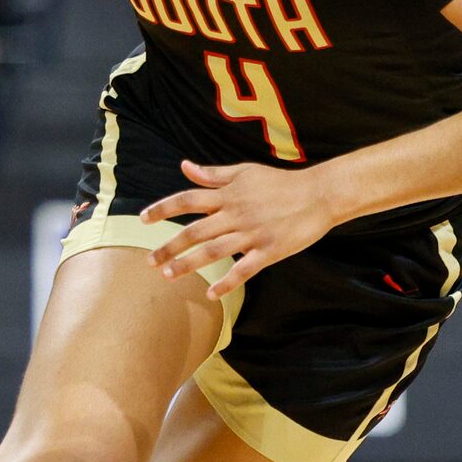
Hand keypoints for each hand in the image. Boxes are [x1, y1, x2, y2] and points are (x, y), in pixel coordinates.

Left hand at [145, 159, 345, 298]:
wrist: (319, 194)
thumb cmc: (280, 183)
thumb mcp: (245, 172)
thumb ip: (213, 174)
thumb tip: (184, 166)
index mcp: (228, 194)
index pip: (188, 199)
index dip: (163, 209)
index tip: (143, 219)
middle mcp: (236, 214)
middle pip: (194, 231)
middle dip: (169, 247)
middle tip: (150, 262)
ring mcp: (252, 234)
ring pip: (214, 251)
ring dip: (189, 264)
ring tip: (169, 276)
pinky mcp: (269, 251)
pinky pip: (244, 270)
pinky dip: (227, 283)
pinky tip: (210, 294)